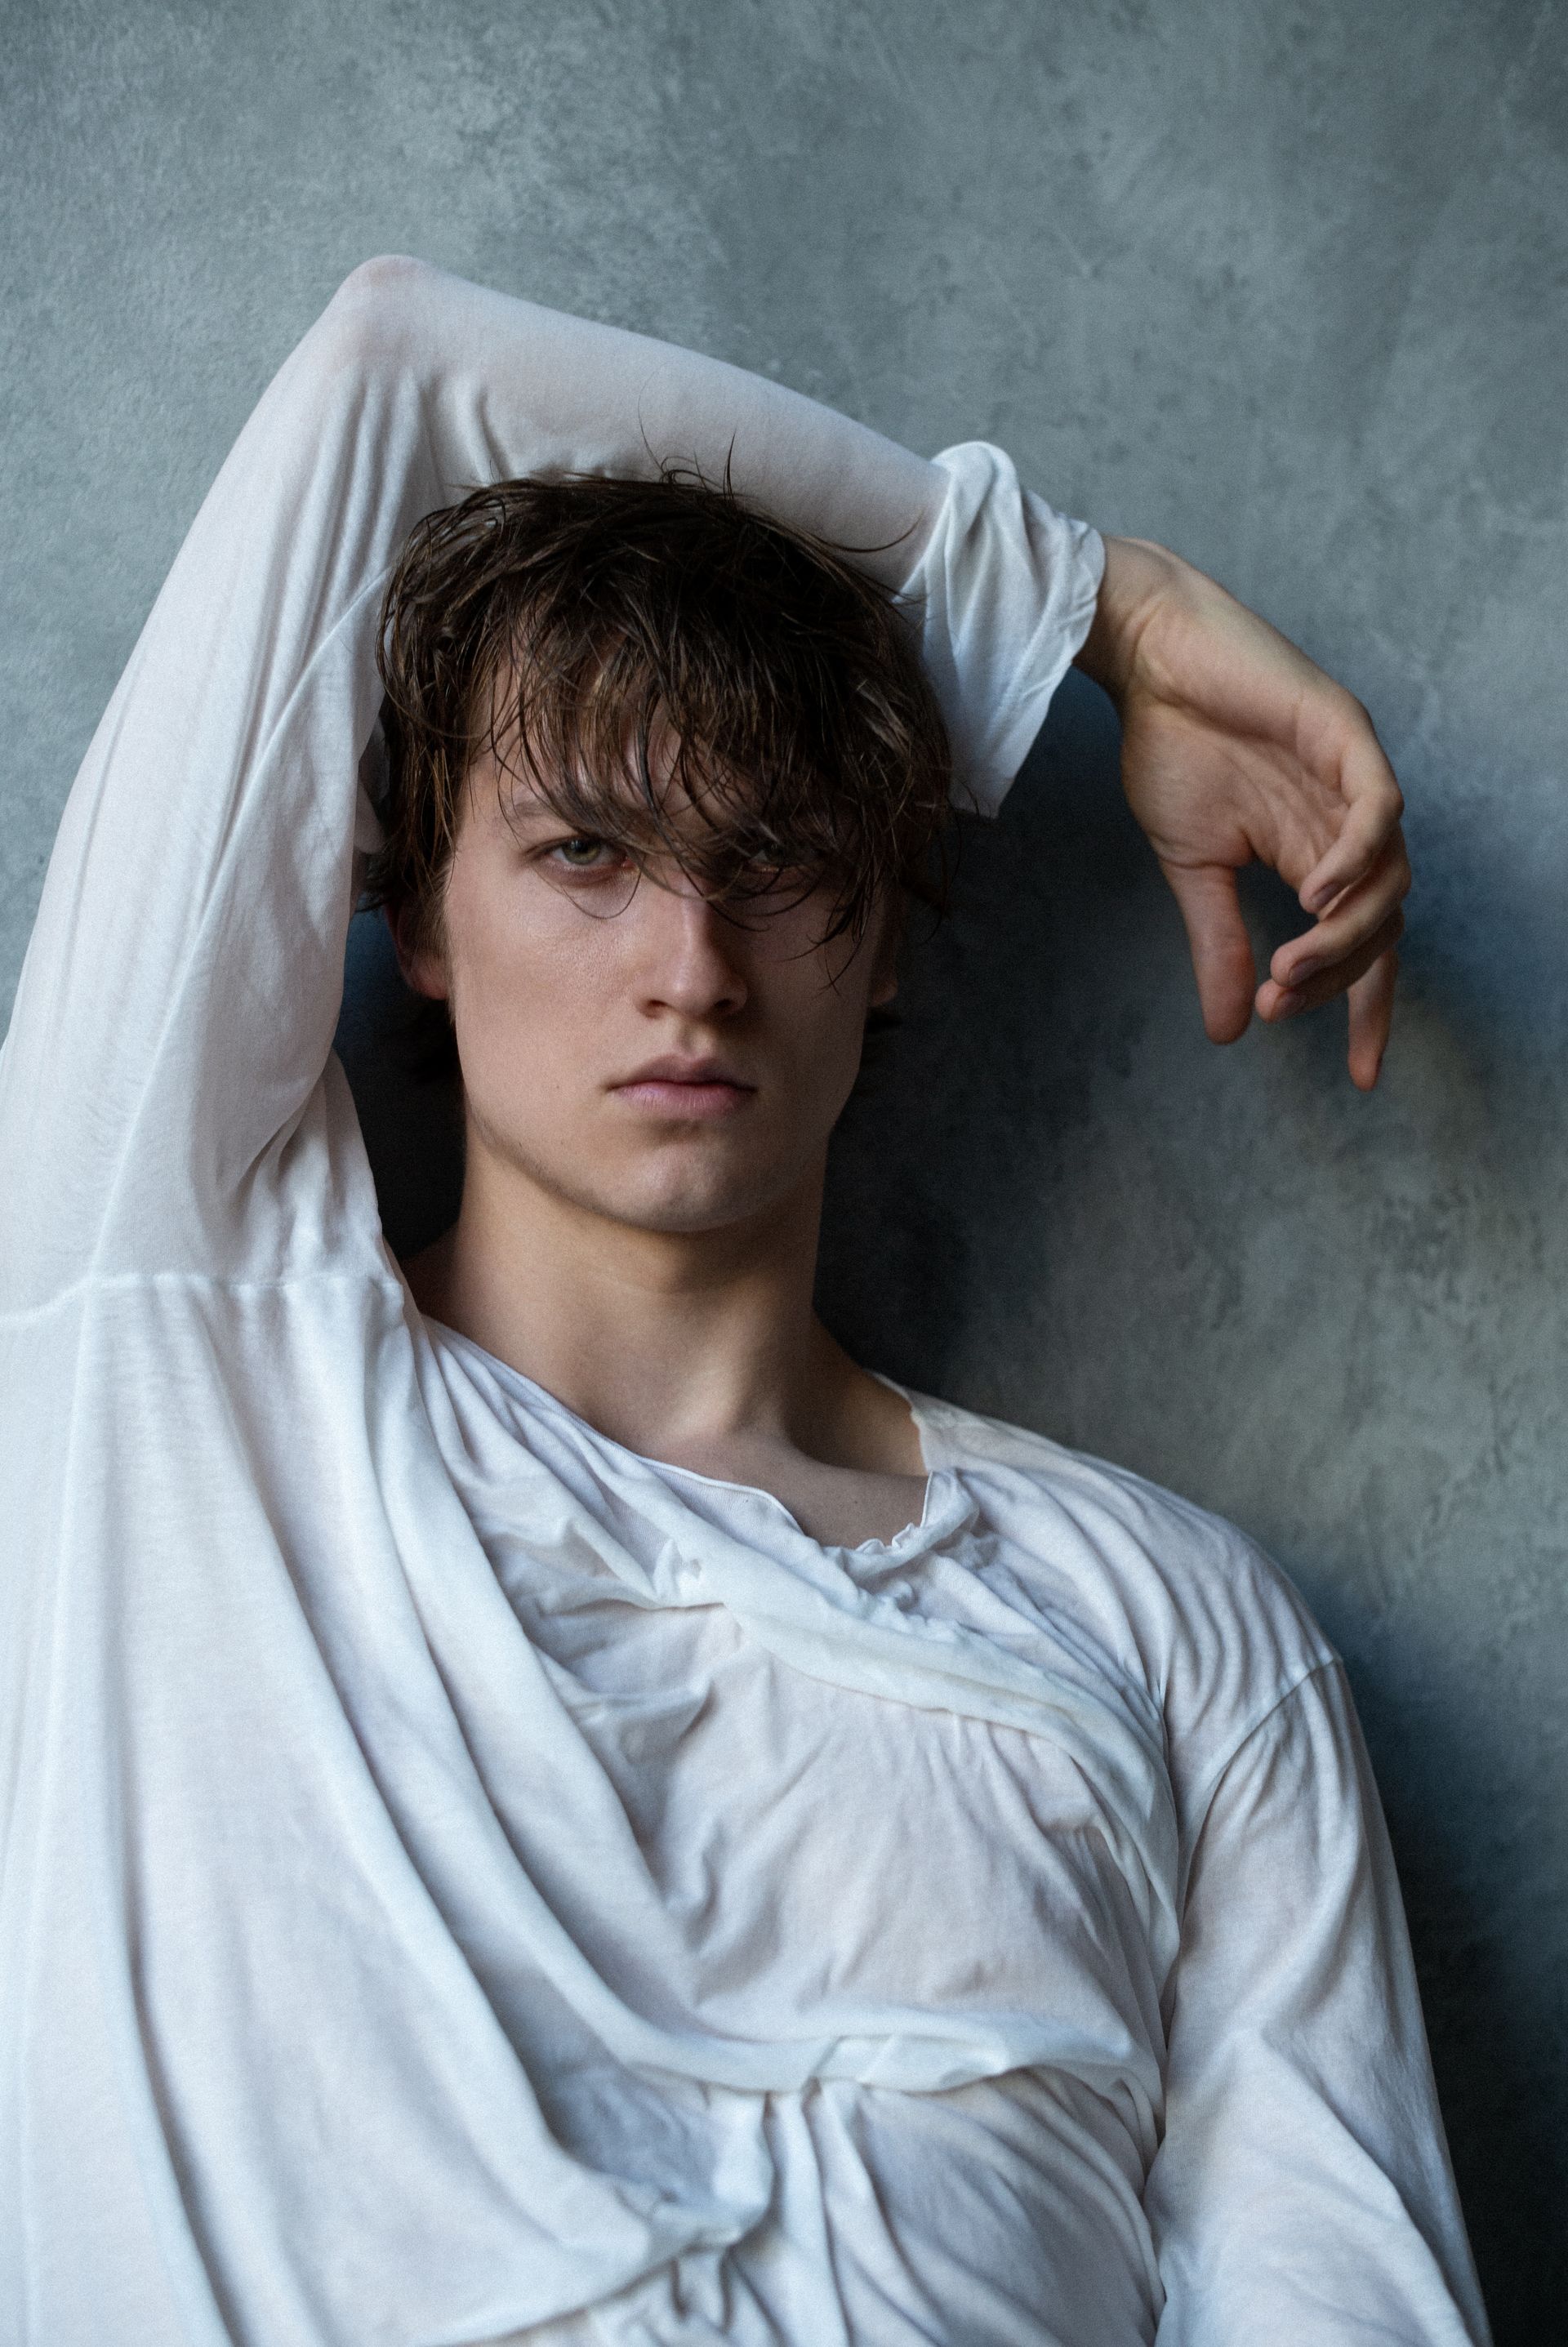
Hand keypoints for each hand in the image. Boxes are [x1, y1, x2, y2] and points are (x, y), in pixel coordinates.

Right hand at [1074, 536, 1407, 1089]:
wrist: (1146, 658)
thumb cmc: (1170, 745)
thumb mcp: (1192, 869)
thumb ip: (1217, 944)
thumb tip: (1229, 1032)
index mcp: (1314, 853)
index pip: (1363, 945)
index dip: (1366, 1011)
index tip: (1358, 1077)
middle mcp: (1345, 821)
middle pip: (1384, 921)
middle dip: (1343, 979)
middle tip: (1281, 1001)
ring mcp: (1351, 777)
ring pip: (1389, 875)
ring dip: (1345, 932)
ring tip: (1290, 966)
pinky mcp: (1344, 733)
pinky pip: (1378, 807)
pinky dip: (1358, 856)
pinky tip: (1317, 896)